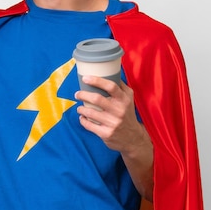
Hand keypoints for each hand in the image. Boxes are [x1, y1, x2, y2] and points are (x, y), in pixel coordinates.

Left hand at [76, 76, 154, 198]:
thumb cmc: (127, 114)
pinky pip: (89, 125)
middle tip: (77, 94)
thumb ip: (120, 87)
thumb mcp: (129, 99)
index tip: (85, 78)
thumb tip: (109, 72)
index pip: (111, 86)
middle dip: (83, 94)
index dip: (97, 81)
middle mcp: (119, 111)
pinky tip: (82, 118)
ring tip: (79, 108)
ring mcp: (112, 123)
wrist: (133, 138)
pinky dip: (82, 120)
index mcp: (124, 99)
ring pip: (90, 113)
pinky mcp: (106, 134)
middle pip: (97, 99)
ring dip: (81, 109)